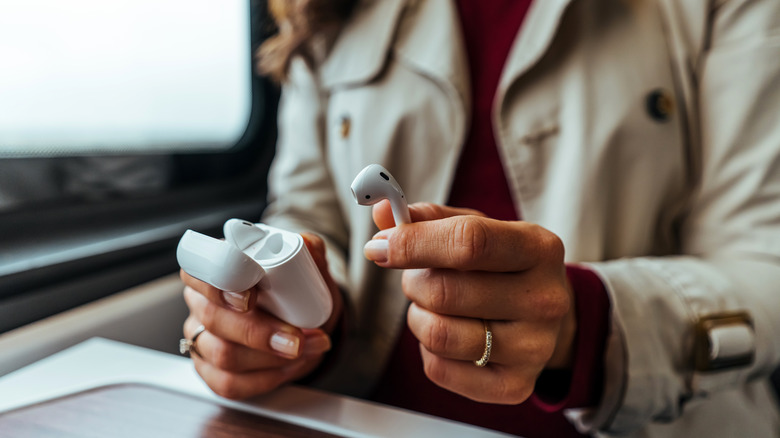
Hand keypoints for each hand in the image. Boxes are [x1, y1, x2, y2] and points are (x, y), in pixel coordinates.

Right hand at [180, 232, 342, 398]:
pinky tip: (287, 367)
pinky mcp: (210, 372)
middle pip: (213, 318)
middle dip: (259, 332)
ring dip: (271, 358)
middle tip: (296, 337)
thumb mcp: (307, 267)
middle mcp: (200, 303)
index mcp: (213, 268)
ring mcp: (201, 339)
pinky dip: (266, 379)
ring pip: (223, 355)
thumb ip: (310, 249)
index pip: (198, 268)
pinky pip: (229, 384)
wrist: (303, 321)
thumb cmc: (294, 290)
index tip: (251, 295)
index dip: (220, 282)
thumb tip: (308, 243)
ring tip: (305, 349)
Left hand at [366, 201, 575, 403]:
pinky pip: (439, 369)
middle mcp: (545, 300)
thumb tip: (383, 212)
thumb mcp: (477, 228)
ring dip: (417, 317)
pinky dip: (428, 350)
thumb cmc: (500, 265)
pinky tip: (449, 333)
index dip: (413, 243)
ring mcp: (534, 349)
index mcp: (539, 249)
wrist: (545, 316)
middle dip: (413, 282)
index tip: (378, 247)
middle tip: (417, 278)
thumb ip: (429, 218)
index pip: (468, 242)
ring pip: (438, 335)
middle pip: (445, 292)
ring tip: (432, 306)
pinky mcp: (515, 386)